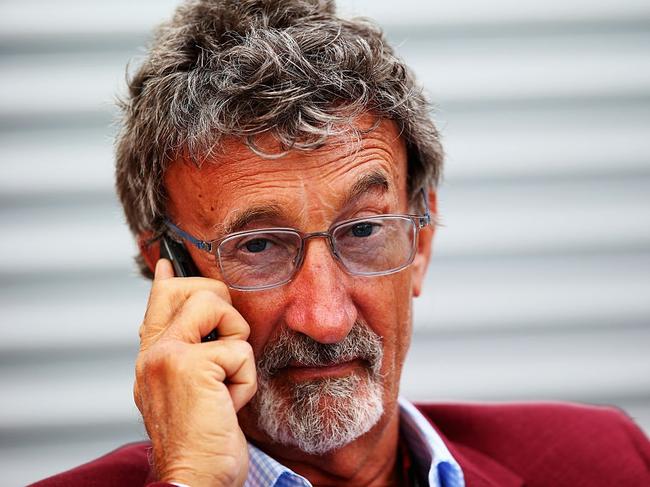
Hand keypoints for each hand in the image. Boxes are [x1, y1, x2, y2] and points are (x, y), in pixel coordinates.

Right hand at [134, 259, 256, 486]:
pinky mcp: (189, 366)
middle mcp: (154, 351)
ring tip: (224, 384)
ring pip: (218, 307)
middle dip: (225, 309)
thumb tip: (188, 325)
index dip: (170, 279)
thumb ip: (187, 352)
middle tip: (227, 345)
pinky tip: (228, 405)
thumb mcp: (187, 391)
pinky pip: (239, 351)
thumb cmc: (199, 438)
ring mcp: (168, 355)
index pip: (158, 301)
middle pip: (195, 289)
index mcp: (153, 356)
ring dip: (237, 347)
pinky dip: (245, 382)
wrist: (194, 480)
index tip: (169, 262)